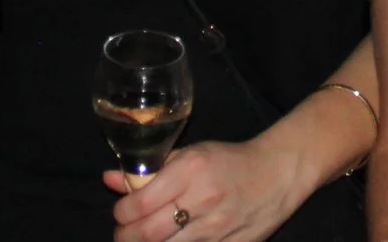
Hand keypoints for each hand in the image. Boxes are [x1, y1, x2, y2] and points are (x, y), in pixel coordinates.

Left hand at [102, 139, 310, 241]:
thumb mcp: (191, 155)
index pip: (141, 202)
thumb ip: (151, 169)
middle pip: (149, 233)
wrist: (278, 173)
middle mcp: (204, 198)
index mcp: (192, 169)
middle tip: (123, 234)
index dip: (122, 214)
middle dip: (126, 237)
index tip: (120, 214)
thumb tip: (110, 179)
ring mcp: (218, 227)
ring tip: (143, 240)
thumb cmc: (230, 161)